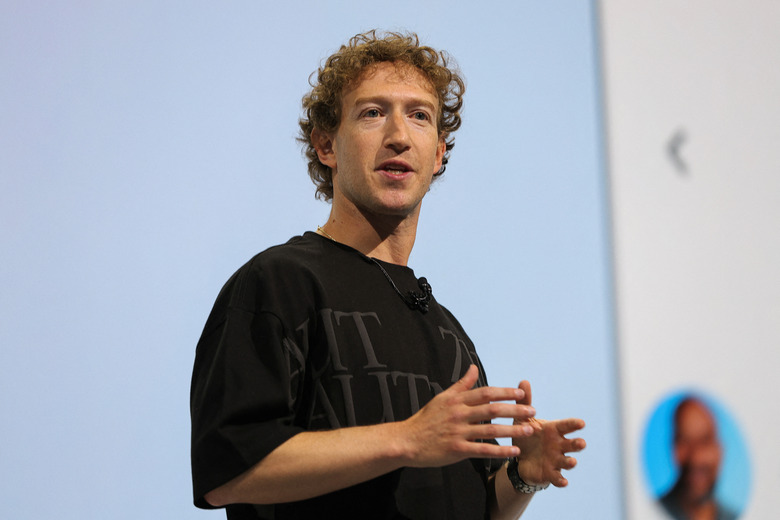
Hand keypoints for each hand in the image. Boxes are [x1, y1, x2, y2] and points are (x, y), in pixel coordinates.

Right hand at [400, 365, 536, 467]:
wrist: (408, 440)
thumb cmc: (426, 419)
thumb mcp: (443, 398)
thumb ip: (462, 385)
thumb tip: (474, 368)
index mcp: (457, 400)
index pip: (485, 393)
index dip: (504, 392)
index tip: (520, 394)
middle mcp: (459, 414)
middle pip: (492, 410)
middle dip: (514, 410)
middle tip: (532, 411)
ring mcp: (458, 432)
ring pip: (490, 430)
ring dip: (512, 430)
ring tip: (527, 430)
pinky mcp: (457, 449)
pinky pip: (483, 450)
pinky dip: (500, 451)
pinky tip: (513, 451)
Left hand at [511, 380, 585, 486]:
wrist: (522, 459)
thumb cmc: (527, 435)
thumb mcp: (523, 419)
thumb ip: (524, 403)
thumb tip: (523, 381)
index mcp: (554, 430)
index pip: (567, 426)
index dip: (574, 425)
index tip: (582, 423)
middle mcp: (559, 445)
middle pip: (572, 444)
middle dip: (577, 444)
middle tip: (581, 443)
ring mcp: (556, 460)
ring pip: (567, 461)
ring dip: (571, 462)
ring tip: (572, 462)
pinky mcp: (550, 473)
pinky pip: (558, 478)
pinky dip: (561, 480)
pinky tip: (563, 482)